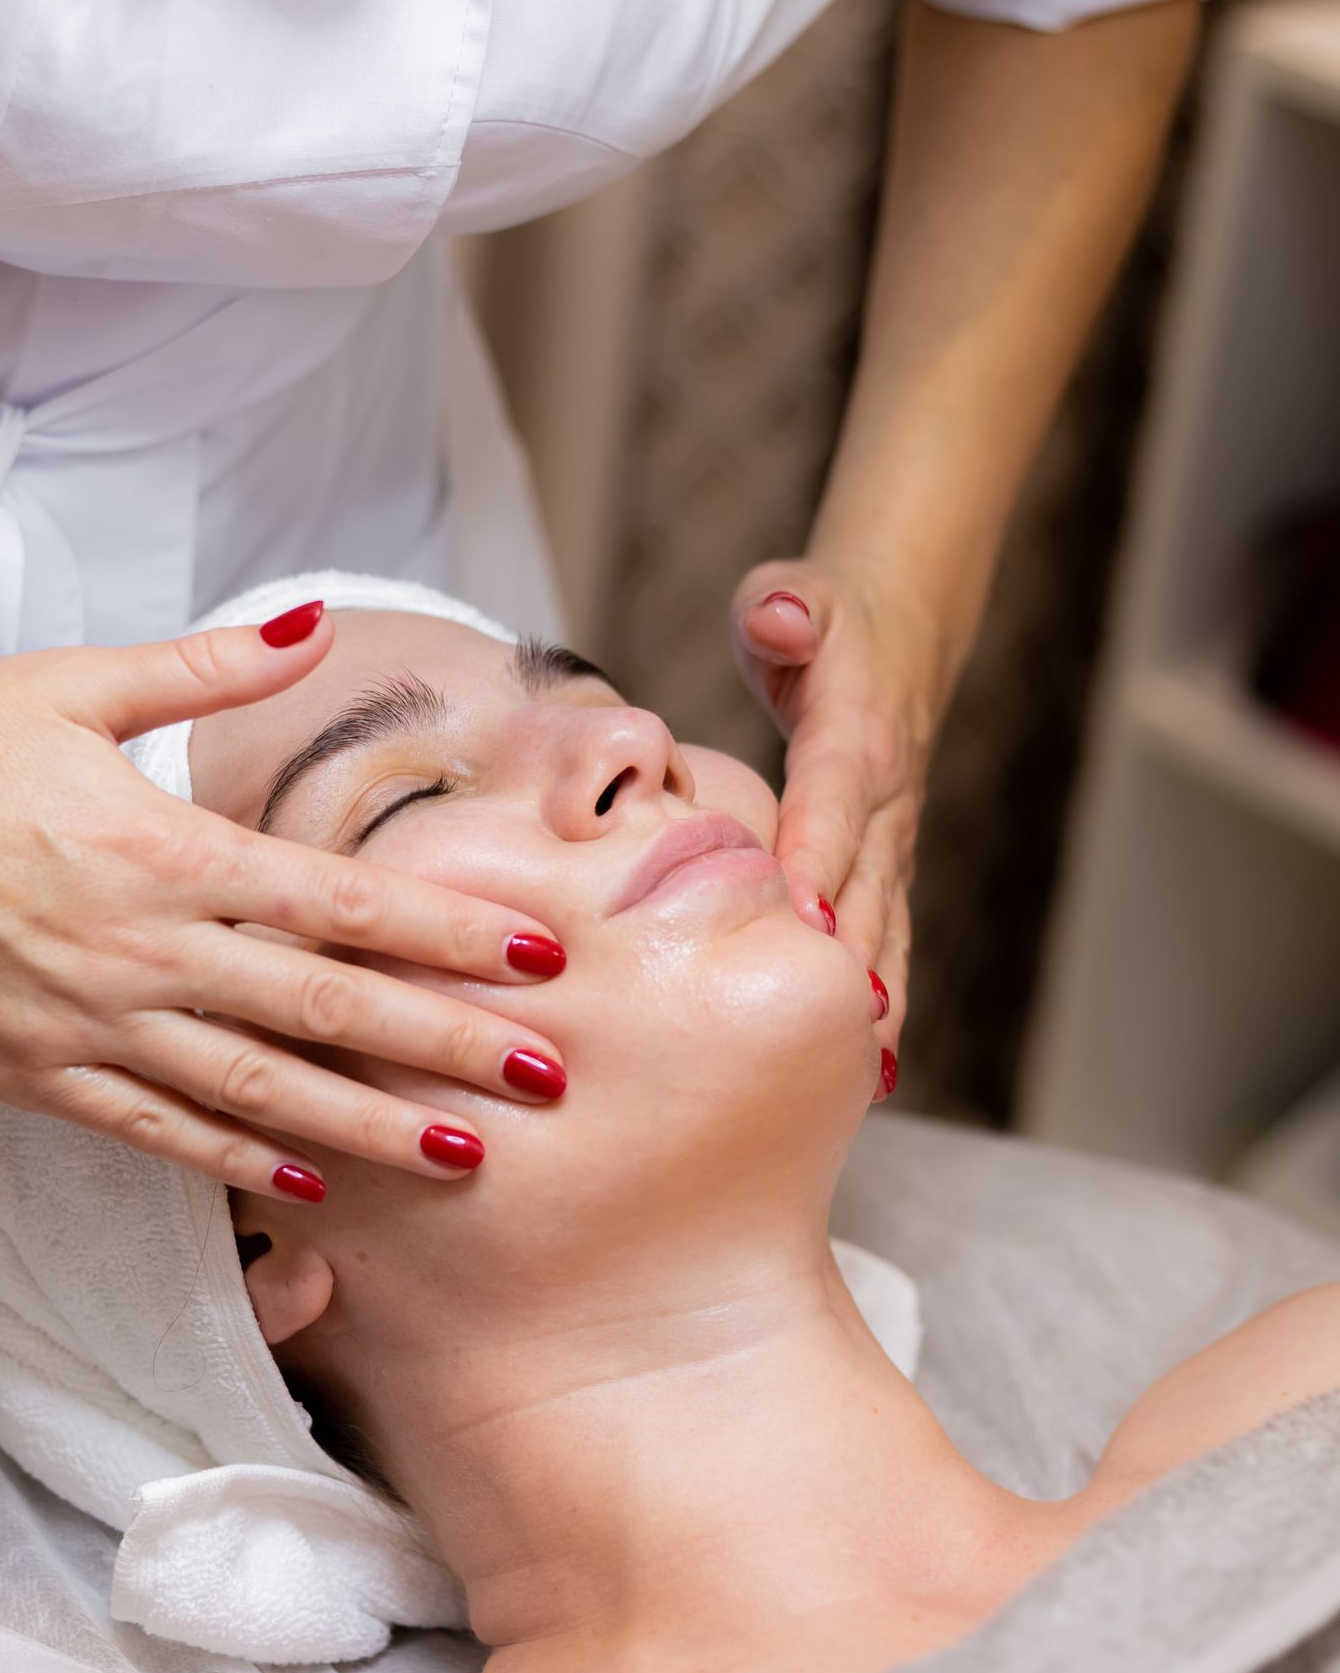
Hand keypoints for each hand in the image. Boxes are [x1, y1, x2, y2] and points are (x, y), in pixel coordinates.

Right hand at [0, 611, 569, 1196]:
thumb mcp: (77, 685)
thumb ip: (206, 668)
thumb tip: (311, 623)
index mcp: (168, 847)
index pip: (342, 903)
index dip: (448, 934)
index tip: (540, 959)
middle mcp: (143, 946)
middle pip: (327, 1009)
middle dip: (449, 1047)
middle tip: (553, 1081)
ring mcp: (86, 1021)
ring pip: (256, 1091)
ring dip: (368, 1126)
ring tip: (464, 1156)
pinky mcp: (30, 1072)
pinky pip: (151, 1132)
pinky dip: (233, 1162)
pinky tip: (305, 1183)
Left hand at [729, 559, 946, 1080]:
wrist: (892, 637)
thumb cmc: (819, 620)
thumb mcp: (795, 591)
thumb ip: (785, 606)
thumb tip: (780, 617)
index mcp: (859, 738)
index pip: (834, 804)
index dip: (819, 858)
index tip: (800, 917)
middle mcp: (888, 802)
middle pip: (867, 888)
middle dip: (845, 959)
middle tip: (819, 1031)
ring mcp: (893, 845)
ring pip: (885, 931)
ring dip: (873, 1003)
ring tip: (852, 1081)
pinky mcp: (885, 872)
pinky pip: (885, 943)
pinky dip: (879, 1005)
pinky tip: (865, 1074)